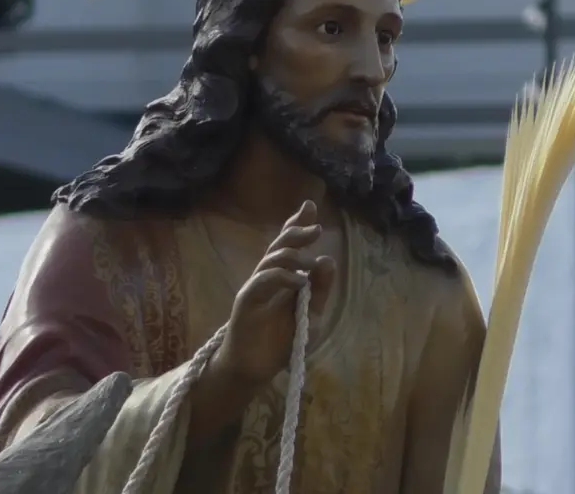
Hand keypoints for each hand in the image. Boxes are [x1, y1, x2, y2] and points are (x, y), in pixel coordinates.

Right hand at [211, 200, 336, 390]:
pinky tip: (299, 281)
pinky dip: (281, 277)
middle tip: (317, 228)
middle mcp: (266, 277)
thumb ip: (319, 290)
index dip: (295, 223)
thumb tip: (328, 259)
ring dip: (293, 256)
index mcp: (281, 277)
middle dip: (296, 232)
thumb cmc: (280, 342)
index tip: (309, 206)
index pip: (288, 244)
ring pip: (271, 259)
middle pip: (279, 245)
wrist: (254, 368)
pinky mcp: (246, 300)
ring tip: (312, 263)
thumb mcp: (310, 316)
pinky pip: (262, 281)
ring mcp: (255, 287)